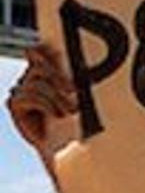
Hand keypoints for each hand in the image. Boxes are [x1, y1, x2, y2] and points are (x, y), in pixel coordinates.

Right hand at [7, 43, 76, 160]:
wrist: (67, 143)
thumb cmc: (78, 117)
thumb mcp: (81, 94)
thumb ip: (75, 76)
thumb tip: (80, 59)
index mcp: (48, 70)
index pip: (39, 51)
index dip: (42, 50)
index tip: (54, 51)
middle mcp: (32, 77)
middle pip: (40, 68)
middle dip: (58, 78)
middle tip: (74, 91)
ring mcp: (21, 90)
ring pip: (37, 83)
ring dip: (57, 98)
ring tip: (70, 111)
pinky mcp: (15, 104)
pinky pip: (28, 96)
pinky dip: (46, 105)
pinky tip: (57, 114)